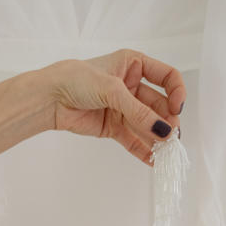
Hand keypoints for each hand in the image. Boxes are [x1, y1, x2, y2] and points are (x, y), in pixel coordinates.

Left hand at [48, 49, 186, 163]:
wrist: (49, 98)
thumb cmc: (76, 80)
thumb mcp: (112, 90)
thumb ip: (138, 111)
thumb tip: (163, 130)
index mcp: (134, 65)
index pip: (166, 76)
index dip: (176, 92)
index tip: (176, 108)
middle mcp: (131, 85)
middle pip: (158, 105)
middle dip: (166, 121)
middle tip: (172, 136)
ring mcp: (122, 107)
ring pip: (146, 124)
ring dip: (157, 137)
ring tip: (166, 152)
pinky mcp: (112, 126)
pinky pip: (132, 139)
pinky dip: (142, 149)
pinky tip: (153, 160)